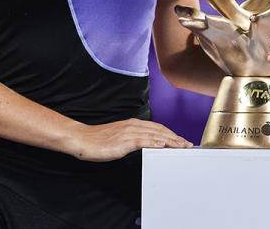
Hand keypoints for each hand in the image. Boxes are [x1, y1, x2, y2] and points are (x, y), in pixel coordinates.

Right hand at [67, 118, 192, 161]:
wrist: (81, 139)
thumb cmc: (98, 140)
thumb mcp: (119, 137)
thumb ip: (134, 138)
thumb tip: (147, 143)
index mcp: (132, 124)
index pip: (157, 128)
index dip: (172, 133)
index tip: (182, 140)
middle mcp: (132, 126)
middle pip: (160, 130)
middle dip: (175, 138)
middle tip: (188, 144)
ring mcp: (128, 133)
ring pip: (154, 135)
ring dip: (170, 140)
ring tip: (181, 146)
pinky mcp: (122, 141)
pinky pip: (141, 141)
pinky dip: (153, 142)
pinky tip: (162, 145)